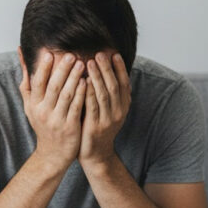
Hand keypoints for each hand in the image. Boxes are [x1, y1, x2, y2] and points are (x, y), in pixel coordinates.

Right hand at [18, 48, 85, 174]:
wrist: (52, 154)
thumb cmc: (42, 124)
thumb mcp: (30, 105)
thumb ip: (27, 81)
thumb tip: (21, 55)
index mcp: (33, 105)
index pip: (37, 83)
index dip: (43, 68)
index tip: (50, 53)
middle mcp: (43, 112)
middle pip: (53, 87)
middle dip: (62, 70)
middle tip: (70, 54)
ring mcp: (57, 120)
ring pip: (66, 95)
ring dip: (74, 78)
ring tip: (82, 63)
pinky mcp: (70, 127)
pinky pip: (77, 107)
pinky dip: (81, 94)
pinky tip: (87, 82)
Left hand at [78, 52, 130, 170]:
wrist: (94, 154)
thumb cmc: (97, 126)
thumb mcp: (106, 109)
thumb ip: (107, 91)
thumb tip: (104, 68)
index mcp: (123, 106)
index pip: (124, 83)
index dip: (120, 68)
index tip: (114, 53)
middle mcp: (118, 112)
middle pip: (114, 86)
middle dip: (107, 69)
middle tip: (99, 54)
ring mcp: (108, 120)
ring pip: (104, 94)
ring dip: (97, 77)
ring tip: (90, 62)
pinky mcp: (96, 127)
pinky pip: (92, 107)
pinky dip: (88, 93)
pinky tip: (83, 82)